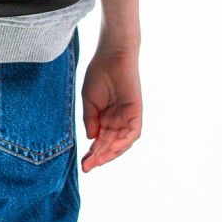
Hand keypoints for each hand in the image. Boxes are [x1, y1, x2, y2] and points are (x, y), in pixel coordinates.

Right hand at [81, 45, 141, 171]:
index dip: (93, 153)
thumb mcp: (89, 100)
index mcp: (106, 116)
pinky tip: (112, 147)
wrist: (112, 54)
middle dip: (99, 156)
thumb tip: (91, 139)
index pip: (100, 140)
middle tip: (87, 167)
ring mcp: (128, 116)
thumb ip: (91, 120)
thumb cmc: (99, 73)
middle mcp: (118, 119)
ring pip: (121, 142)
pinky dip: (123, 142)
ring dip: (110, 152)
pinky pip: (133, 132)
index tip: (84, 164)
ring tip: (97, 160)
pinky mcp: (137, 111)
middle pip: (110, 144)